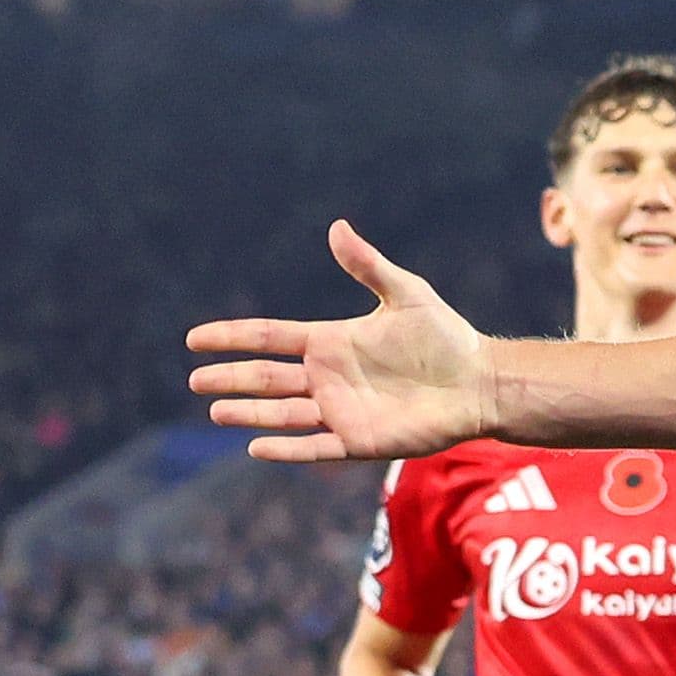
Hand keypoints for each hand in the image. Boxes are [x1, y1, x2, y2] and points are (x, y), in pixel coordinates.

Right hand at [188, 222, 492, 463]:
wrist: (480, 382)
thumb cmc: (446, 338)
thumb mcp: (406, 294)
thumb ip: (368, 266)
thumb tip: (337, 227)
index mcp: (332, 343)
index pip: (270, 338)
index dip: (233, 338)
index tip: (194, 338)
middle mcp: (329, 378)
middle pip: (268, 378)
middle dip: (232, 378)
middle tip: (196, 379)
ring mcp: (341, 411)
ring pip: (282, 414)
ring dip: (249, 413)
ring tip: (215, 410)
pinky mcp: (360, 441)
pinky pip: (314, 447)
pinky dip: (286, 449)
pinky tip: (255, 447)